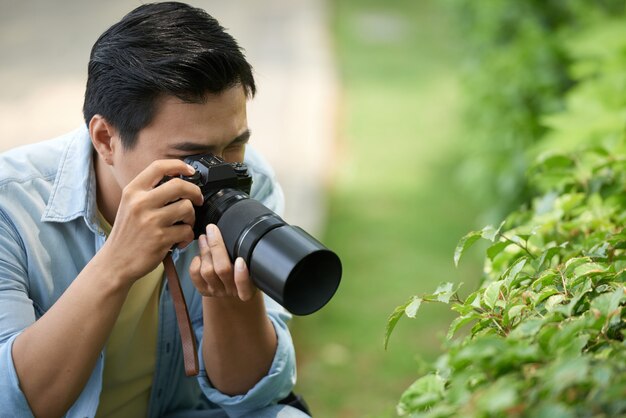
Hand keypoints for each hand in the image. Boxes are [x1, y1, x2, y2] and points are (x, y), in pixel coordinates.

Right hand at [101, 159, 203, 284]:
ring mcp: (150, 221)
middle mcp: (140, 203)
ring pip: (187, 208)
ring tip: (184, 225)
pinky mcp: (160, 238)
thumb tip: (178, 179)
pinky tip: (179, 241)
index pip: (158, 167)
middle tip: (198, 200)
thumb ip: (148, 192)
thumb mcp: (129, 205)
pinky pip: (187, 230)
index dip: (179, 165)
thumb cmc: (127, 234)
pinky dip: (187, 236)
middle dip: (195, 192)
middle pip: (179, 185)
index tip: (190, 171)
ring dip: (191, 218)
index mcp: (132, 191)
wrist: (115, 262)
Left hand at [189, 224, 256, 300]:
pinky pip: (196, 275)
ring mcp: (216, 291)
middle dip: (216, 246)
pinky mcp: (204, 290)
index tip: (240, 259)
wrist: (233, 290)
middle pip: (222, 270)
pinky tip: (200, 254)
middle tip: (212, 229)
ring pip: (207, 271)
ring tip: (204, 238)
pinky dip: (196, 262)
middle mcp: (232, 291)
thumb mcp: (253, 268)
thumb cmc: (245, 273)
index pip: (245, 286)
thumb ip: (248, 256)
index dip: (242, 275)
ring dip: (204, 250)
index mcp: (248, 289)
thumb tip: (238, 231)